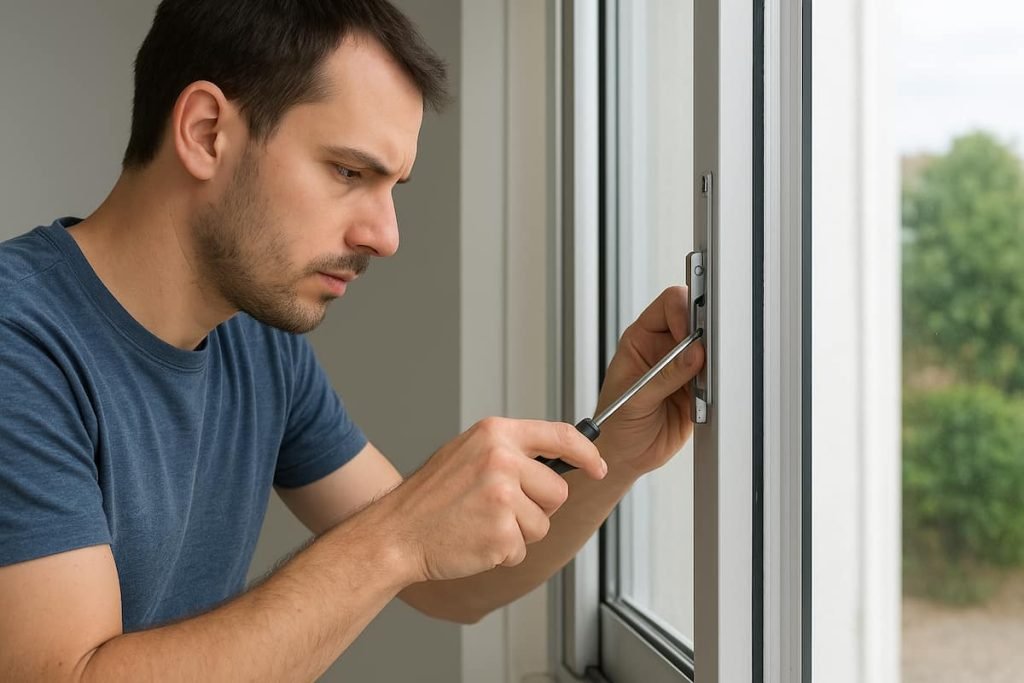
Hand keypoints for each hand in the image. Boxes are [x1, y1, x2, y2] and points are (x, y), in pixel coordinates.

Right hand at [371, 418, 606, 582]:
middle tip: (498, 507)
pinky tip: (475, 540)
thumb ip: (510, 451)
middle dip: (538, 506)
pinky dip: (502, 552)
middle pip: (557, 490)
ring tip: (481, 523)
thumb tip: (555, 458)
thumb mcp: (467, 453)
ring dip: (518, 532)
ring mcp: (502, 497)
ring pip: (543, 523)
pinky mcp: (501, 533)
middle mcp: (501, 460)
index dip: (587, 453)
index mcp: (495, 434)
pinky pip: (523, 549)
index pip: (561, 435)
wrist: (396, 533)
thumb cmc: (430, 498)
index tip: (598, 466)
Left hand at [594, 286, 704, 479]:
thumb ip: (663, 377)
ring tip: (696, 387)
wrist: (626, 456)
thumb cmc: (615, 424)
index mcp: (641, 338)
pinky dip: (715, 387)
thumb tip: (693, 354)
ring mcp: (683, 368)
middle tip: (705, 357)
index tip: (691, 334)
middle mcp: (664, 348)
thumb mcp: (633, 400)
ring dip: (711, 365)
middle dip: (706, 336)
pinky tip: (700, 400)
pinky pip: (716, 379)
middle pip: (697, 322)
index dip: (685, 312)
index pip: (670, 305)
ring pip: (711, 350)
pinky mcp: (698, 389)